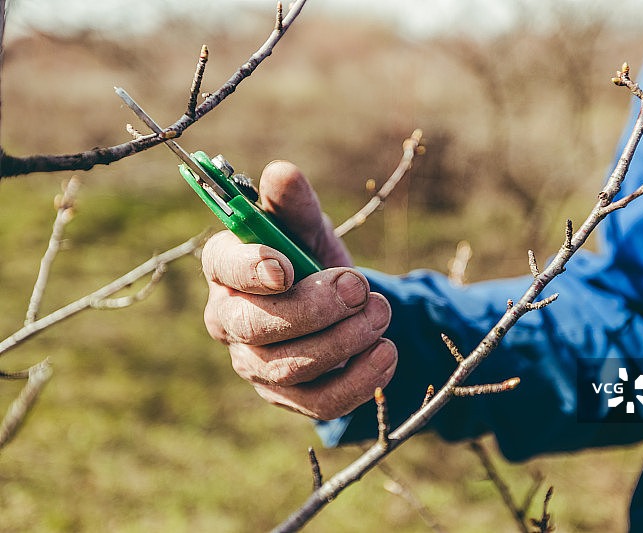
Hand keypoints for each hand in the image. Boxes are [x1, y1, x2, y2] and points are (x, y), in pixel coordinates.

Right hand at [202, 161, 396, 419]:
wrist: (337, 305)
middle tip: (360, 289)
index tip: (288, 266)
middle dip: (313, 310)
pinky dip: (358, 382)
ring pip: (287, 368)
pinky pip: (317, 403)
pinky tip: (386, 354)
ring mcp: (254, 364)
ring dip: (342, 342)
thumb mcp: (308, 227)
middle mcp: (228, 319)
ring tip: (380, 313)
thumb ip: (295, 204)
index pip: (223, 267)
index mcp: (225, 267)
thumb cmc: (311, 257)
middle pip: (255, 326)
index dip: (251, 268)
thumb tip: (281, 173)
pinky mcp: (286, 397)